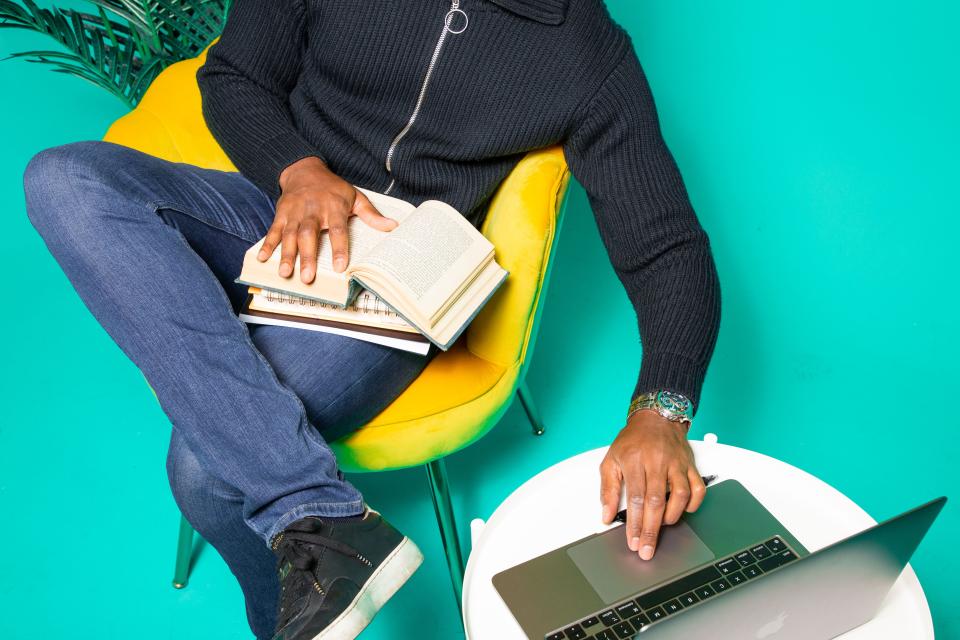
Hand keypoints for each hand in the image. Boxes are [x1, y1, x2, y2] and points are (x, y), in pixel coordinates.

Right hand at [260, 156, 397, 282]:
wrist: (304, 169)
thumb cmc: (333, 188)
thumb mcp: (355, 197)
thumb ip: (371, 215)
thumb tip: (393, 226)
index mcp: (333, 207)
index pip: (338, 230)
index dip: (339, 248)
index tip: (340, 266)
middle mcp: (312, 210)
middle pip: (309, 235)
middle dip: (307, 256)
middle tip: (308, 278)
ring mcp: (294, 213)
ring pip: (289, 235)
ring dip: (286, 255)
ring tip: (284, 273)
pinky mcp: (281, 214)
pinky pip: (273, 230)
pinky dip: (267, 244)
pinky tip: (262, 259)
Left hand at [599, 410, 706, 560]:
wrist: (656, 417)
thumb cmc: (633, 440)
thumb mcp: (611, 460)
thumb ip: (608, 489)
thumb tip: (606, 516)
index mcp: (634, 460)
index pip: (635, 498)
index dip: (634, 523)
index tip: (633, 541)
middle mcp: (656, 461)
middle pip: (655, 501)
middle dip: (651, 529)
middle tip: (648, 549)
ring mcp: (676, 463)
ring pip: (680, 494)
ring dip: (672, 516)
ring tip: (663, 525)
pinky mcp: (690, 464)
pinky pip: (698, 487)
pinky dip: (693, 503)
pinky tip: (683, 510)